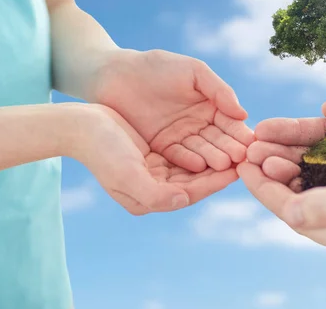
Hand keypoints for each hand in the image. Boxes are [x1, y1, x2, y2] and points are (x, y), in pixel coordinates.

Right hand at [71, 104, 238, 214]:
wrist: (80, 125)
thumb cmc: (101, 150)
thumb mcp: (127, 174)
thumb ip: (155, 194)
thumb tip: (182, 200)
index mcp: (149, 199)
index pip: (190, 193)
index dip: (215, 182)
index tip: (238, 169)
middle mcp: (154, 189)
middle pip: (195, 181)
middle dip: (219, 170)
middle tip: (245, 159)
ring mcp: (154, 172)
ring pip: (193, 167)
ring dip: (213, 157)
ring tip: (236, 147)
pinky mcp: (154, 155)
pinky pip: (185, 153)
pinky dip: (201, 146)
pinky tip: (217, 135)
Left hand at [90, 49, 254, 205]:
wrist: (113, 74)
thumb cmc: (155, 66)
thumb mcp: (193, 71)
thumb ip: (219, 90)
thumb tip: (243, 114)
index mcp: (211, 106)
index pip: (230, 123)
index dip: (239, 133)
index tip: (250, 142)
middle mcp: (198, 125)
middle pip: (218, 141)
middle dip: (230, 149)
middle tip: (241, 159)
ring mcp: (180, 138)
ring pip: (201, 151)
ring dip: (213, 159)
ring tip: (224, 165)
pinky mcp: (160, 149)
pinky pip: (178, 157)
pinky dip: (189, 162)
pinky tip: (199, 166)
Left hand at [239, 136, 325, 264]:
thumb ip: (325, 207)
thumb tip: (290, 213)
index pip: (291, 214)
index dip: (263, 188)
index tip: (242, 162)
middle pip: (304, 208)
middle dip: (276, 179)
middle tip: (254, 150)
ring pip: (323, 201)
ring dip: (298, 176)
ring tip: (276, 151)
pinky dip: (323, 178)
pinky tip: (316, 161)